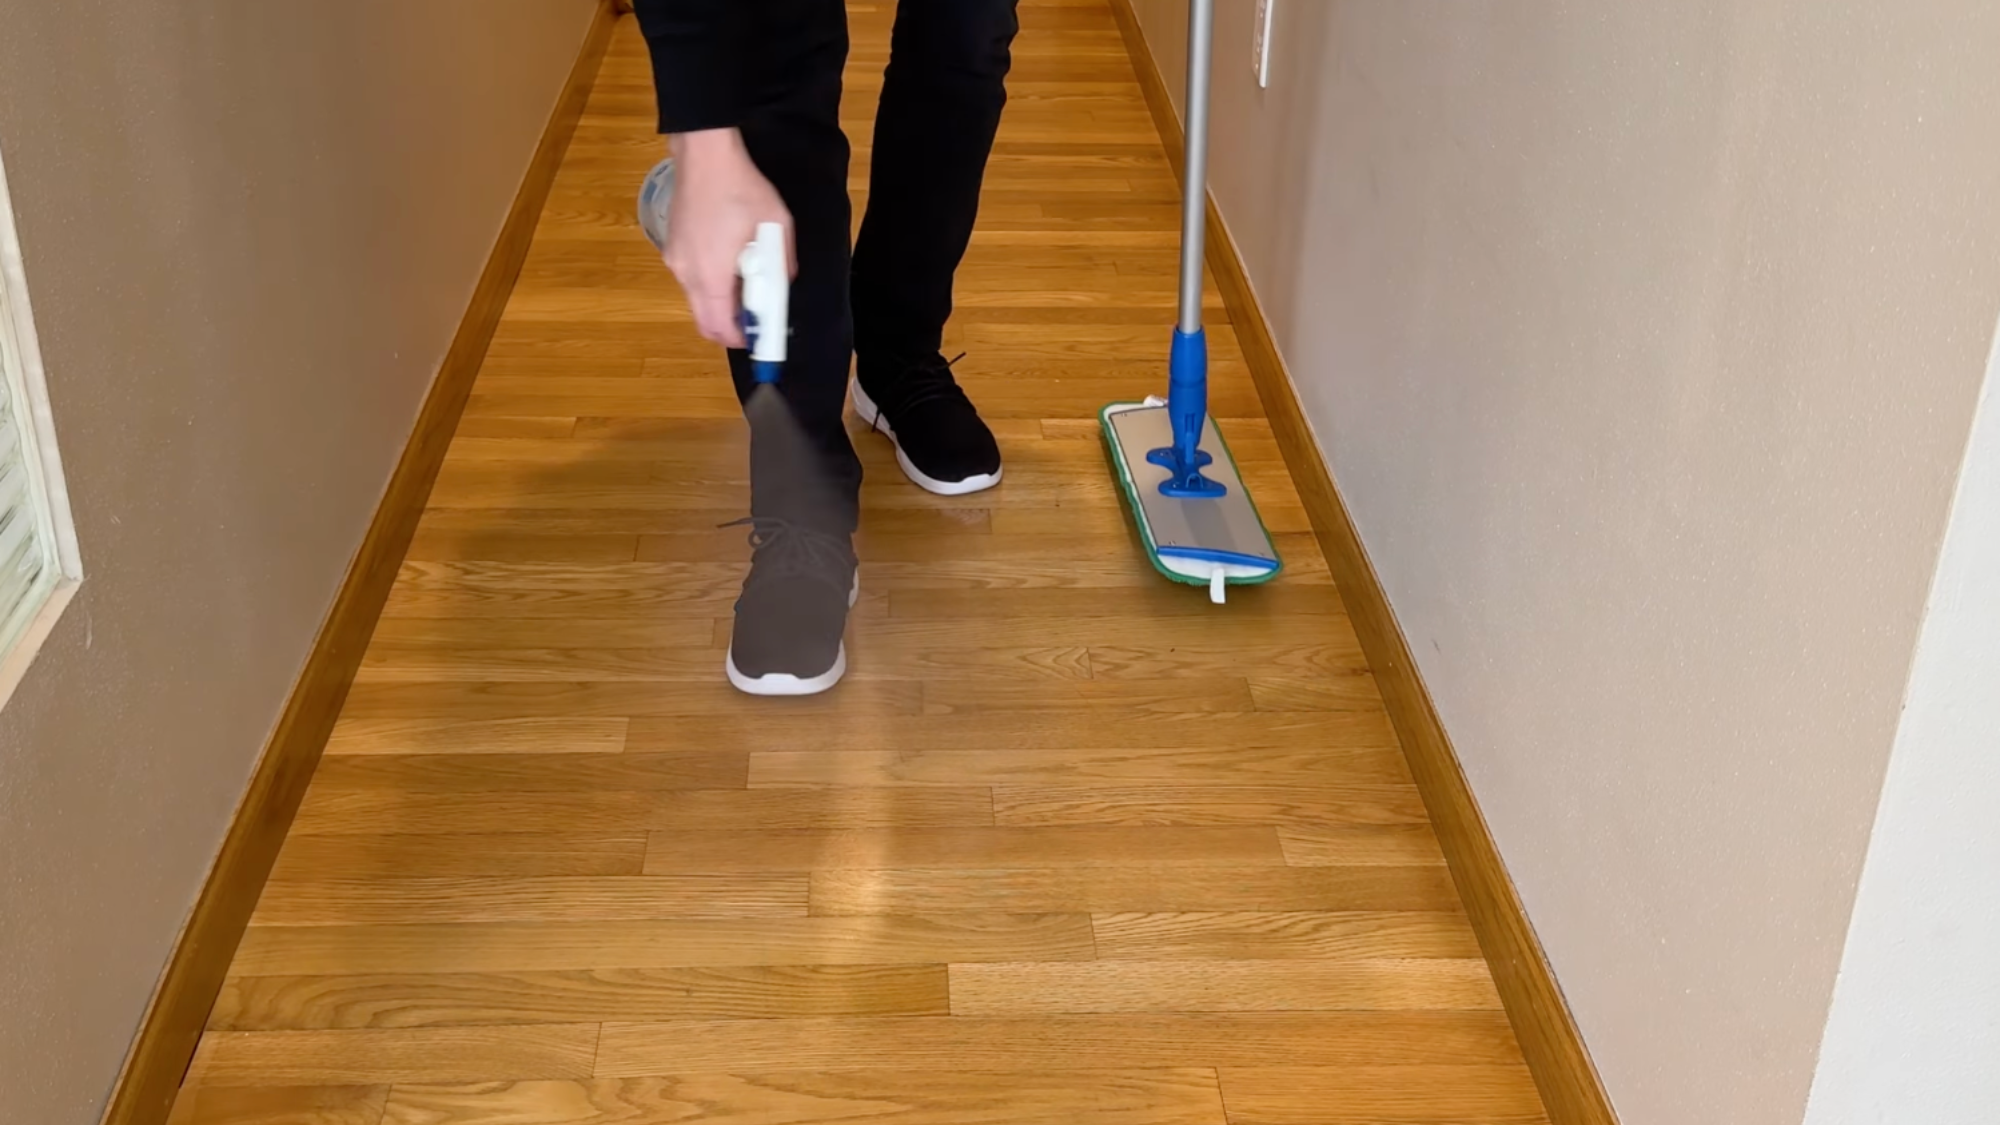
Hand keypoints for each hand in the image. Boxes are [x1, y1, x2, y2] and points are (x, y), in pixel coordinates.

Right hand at [662, 129, 792, 348]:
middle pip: (704, 322)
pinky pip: (689, 280)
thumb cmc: (742, 189)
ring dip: (718, 304)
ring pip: (696, 301)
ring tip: (743, 279)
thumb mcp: (777, 227)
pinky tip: (725, 259)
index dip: (743, 339)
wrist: (705, 155)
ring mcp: (675, 261)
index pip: (722, 328)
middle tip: (752, 319)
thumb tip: (782, 284)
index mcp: (712, 276)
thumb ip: (782, 264)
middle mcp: (687, 275)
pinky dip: (707, 284)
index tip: (759, 336)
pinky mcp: (671, 247)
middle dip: (728, 329)